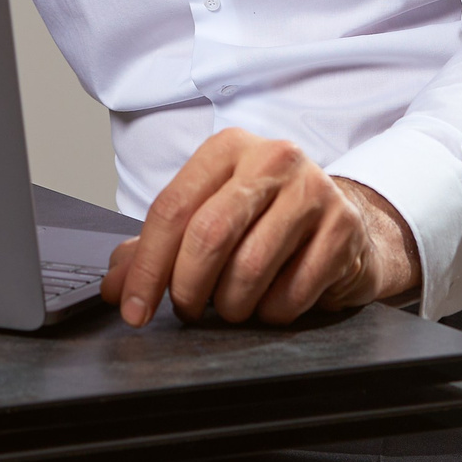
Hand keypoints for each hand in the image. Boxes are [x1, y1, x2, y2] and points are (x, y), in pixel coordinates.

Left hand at [101, 129, 420, 326]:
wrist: (345, 225)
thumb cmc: (265, 221)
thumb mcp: (208, 219)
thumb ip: (155, 248)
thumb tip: (115, 286)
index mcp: (228, 149)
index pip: (172, 209)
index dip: (147, 267)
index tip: (133, 309)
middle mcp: (272, 159)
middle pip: (208, 235)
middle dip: (186, 288)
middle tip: (185, 311)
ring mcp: (314, 190)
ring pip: (249, 269)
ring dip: (231, 306)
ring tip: (232, 306)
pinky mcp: (343, 227)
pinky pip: (292, 292)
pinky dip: (272, 312)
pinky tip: (272, 302)